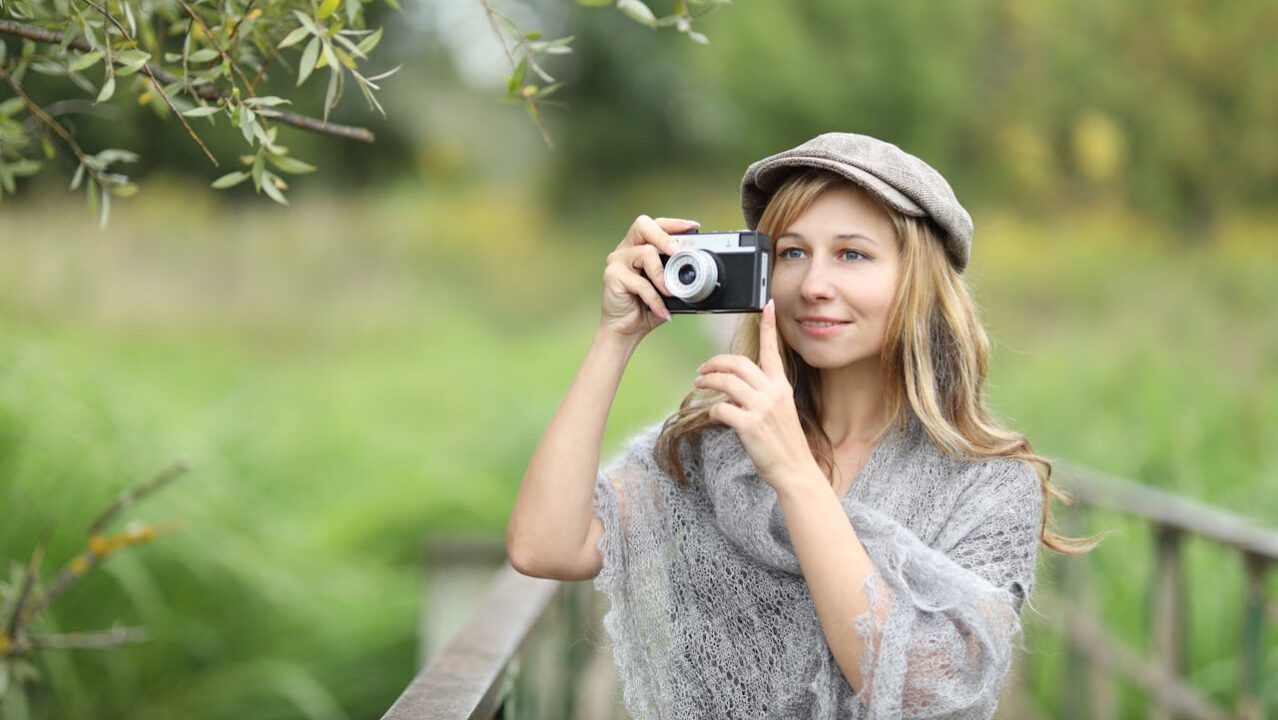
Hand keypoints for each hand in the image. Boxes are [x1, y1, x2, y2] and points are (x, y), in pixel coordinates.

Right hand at [599, 215, 699, 342]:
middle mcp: (626, 249)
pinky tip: (662, 310)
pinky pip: (641, 282)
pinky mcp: (612, 276)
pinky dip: (655, 298)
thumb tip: (700, 267)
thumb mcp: (667, 288)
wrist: (626, 330)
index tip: (693, 227)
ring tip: (670, 293)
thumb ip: (677, 275)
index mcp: (639, 246)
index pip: (655, 225)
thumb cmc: (646, 308)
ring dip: (663, 275)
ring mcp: (617, 261)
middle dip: (664, 236)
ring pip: (645, 253)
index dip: (674, 224)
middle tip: (678, 252)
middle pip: (643, 225)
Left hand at [693, 299, 816, 492]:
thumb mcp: (780, 411)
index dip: (768, 326)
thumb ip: (763, 394)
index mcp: (781, 386)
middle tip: (702, 369)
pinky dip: (712, 410)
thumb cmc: (785, 443)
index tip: (766, 305)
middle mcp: (773, 393)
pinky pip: (721, 408)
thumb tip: (737, 386)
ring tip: (699, 385)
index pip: (773, 350)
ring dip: (707, 382)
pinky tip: (713, 415)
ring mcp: (761, 408)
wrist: (795, 470)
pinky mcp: (749, 425)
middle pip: (738, 363)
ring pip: (726, 382)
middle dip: (715, 362)